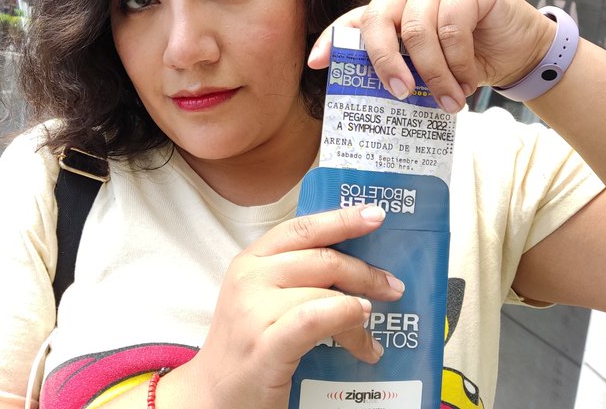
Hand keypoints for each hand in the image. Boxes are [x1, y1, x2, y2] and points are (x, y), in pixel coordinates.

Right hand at [158, 205, 403, 408]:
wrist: (213, 395)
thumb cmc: (248, 343)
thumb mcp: (262, 295)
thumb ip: (297, 273)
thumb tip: (353, 265)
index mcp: (251, 258)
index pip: (301, 228)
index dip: (341, 219)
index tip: (376, 215)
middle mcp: (250, 276)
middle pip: (321, 258)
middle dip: (364, 271)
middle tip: (392, 287)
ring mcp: (254, 310)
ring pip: (324, 291)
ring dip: (359, 308)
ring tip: (373, 328)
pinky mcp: (265, 345)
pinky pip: (314, 319)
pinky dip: (345, 316)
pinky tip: (361, 325)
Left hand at [309, 0, 555, 112]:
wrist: (519, 51)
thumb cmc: (466, 60)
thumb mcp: (426, 67)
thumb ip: (401, 69)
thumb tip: (369, 98)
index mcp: (391, 8)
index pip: (354, 20)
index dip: (332, 40)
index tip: (315, 64)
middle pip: (379, 20)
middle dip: (384, 62)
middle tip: (400, 94)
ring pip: (418, 30)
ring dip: (433, 73)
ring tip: (449, 101)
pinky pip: (452, 29)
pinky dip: (459, 63)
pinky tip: (468, 80)